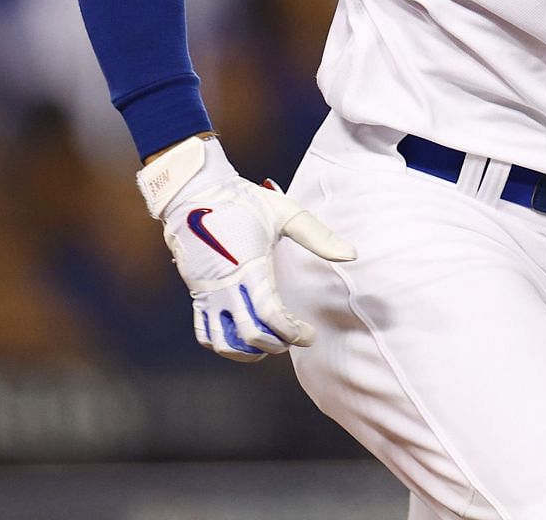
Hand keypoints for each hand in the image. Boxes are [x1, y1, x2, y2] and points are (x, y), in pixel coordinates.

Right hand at [136, 135, 354, 361]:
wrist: (194, 193)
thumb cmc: (242, 202)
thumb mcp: (285, 212)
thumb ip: (318, 236)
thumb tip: (352, 255)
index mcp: (250, 267)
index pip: (271, 315)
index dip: (293, 333)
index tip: (309, 335)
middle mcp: (226, 285)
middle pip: (250, 334)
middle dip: (276, 344)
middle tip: (293, 339)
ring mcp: (208, 292)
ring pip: (223, 342)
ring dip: (247, 352)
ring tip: (268, 346)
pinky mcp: (197, 293)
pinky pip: (204, 333)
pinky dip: (222, 345)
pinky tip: (241, 340)